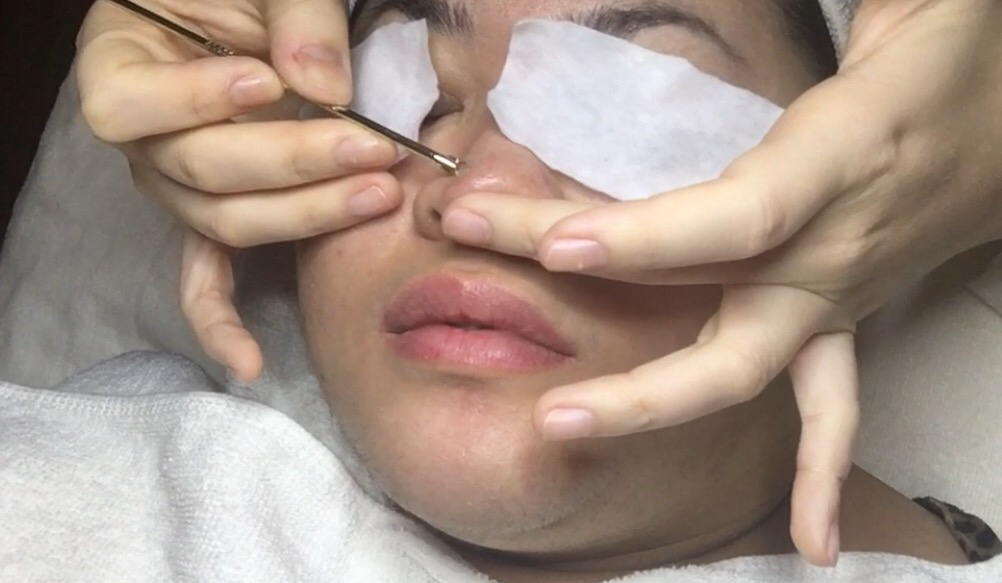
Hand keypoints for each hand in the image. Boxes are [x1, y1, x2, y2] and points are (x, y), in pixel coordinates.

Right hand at [76, 0, 402, 380]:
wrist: (262, 11)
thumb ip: (295, 19)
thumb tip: (323, 89)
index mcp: (125, 64)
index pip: (126, 105)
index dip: (192, 101)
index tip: (268, 83)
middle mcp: (144, 137)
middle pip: (199, 173)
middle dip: (293, 164)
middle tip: (371, 149)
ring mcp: (179, 183)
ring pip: (225, 221)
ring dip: (304, 214)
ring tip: (379, 193)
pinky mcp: (218, 212)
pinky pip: (207, 274)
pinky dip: (223, 320)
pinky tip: (249, 365)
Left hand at [438, 0, 1001, 565]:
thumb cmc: (947, 48)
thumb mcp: (909, 2)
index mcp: (842, 160)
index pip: (736, 220)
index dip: (651, 240)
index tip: (558, 246)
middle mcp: (836, 243)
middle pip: (716, 311)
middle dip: (626, 353)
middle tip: (539, 390)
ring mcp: (839, 291)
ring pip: (748, 368)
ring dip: (655, 404)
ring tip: (566, 428)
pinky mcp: (840, 310)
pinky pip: (833, 403)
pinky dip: (823, 471)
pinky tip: (814, 543)